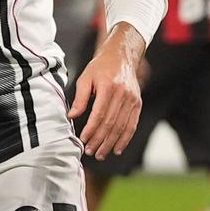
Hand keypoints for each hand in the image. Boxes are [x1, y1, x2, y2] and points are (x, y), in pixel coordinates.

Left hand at [68, 23, 143, 160]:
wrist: (121, 56)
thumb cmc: (100, 67)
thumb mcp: (85, 78)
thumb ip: (80, 98)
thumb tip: (72, 116)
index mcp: (109, 87)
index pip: (99, 114)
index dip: (91, 129)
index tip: (83, 140)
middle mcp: (123, 94)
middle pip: (111, 123)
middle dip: (100, 140)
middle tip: (90, 152)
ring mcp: (132, 100)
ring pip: (122, 127)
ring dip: (111, 143)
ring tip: (100, 154)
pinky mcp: (138, 104)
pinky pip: (132, 125)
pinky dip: (125, 139)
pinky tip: (117, 149)